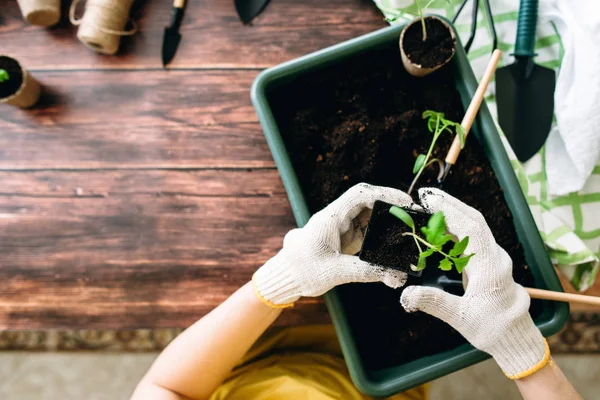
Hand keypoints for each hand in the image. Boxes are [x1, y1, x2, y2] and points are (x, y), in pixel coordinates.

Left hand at [253, 183, 411, 306]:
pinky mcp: (343, 239)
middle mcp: (336, 217)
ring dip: (386, 221)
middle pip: (367, 202)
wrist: (285, 278)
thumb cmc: (303, 270)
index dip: (385, 194)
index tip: (406, 201)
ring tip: (407, 230)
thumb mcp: (337, 272)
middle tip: (413, 217)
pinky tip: (392, 244)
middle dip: (391, 207)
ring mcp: (340, 227)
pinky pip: (365, 231)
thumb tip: (396, 276)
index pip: (360, 195)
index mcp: (331, 218)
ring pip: (368, 216)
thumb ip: (367, 271)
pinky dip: (380, 235)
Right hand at [401, 188, 548, 379]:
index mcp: (490, 266)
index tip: (430, 199)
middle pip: (474, 220)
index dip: (451, 210)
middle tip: (425, 195)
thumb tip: (406, 294)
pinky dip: (455, 228)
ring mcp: (493, 257)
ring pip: (474, 227)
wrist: (514, 338)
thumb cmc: (492, 328)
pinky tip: (439, 229)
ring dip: (452, 214)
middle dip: (450, 204)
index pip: (472, 228)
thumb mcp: (461, 318)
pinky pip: (472, 237)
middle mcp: (495, 256)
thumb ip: (434, 303)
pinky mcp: (488, 262)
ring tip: (428, 207)